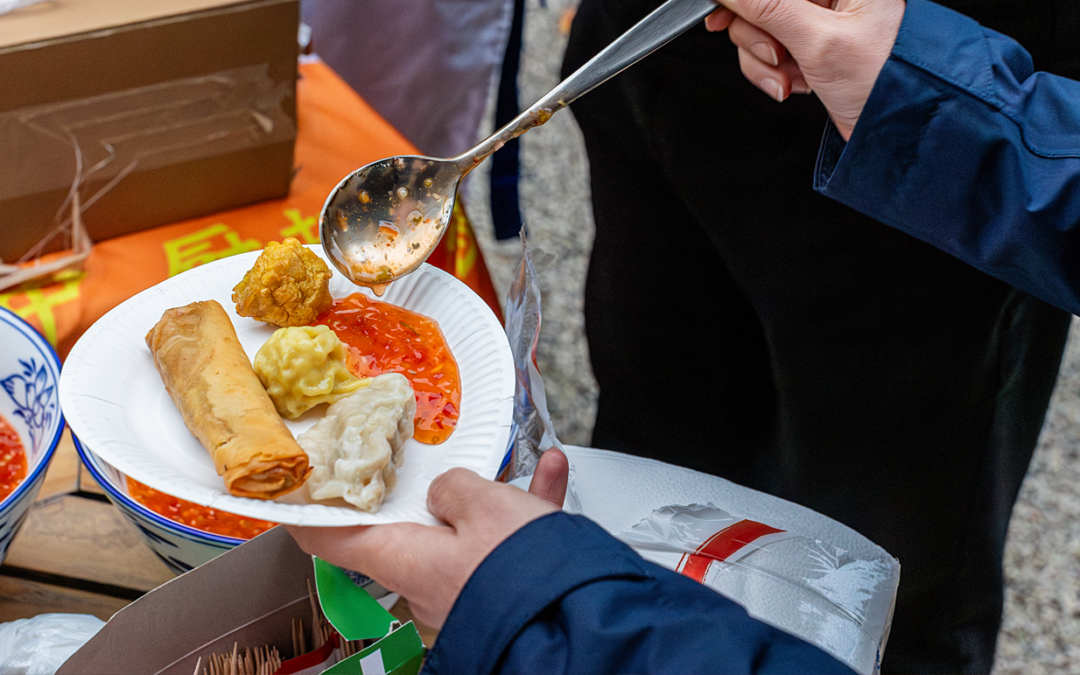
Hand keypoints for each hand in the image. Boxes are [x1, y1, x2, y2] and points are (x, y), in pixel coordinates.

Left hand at [286, 448, 569, 628]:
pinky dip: (524, 511)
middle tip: (428, 459)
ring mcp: (465, 589)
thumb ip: (456, 488)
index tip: (295, 494)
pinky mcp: (502, 589)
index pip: (335, 538)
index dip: (311, 513)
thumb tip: (447, 490)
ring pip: (468, 530)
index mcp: (404, 560)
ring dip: (491, 496)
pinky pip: (506, 543)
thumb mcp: (484, 507)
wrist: (581, 627)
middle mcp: (427, 582)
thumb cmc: (522, 572)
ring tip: (517, 465)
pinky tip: (549, 476)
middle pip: (409, 527)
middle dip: (427, 491)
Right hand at [704, 0, 904, 139]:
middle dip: (758, 37)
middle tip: (777, 55)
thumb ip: (767, 6)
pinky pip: (774, 54)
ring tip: (794, 78)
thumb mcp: (819, 40)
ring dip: (768, 63)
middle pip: (760, 5)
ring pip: (761, 31)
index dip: (738, 0)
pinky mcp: (814, 48)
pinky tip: (802, 83)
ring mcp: (821, 21)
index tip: (720, 16)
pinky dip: (779, 73)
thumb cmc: (887, 79)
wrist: (905, 128)